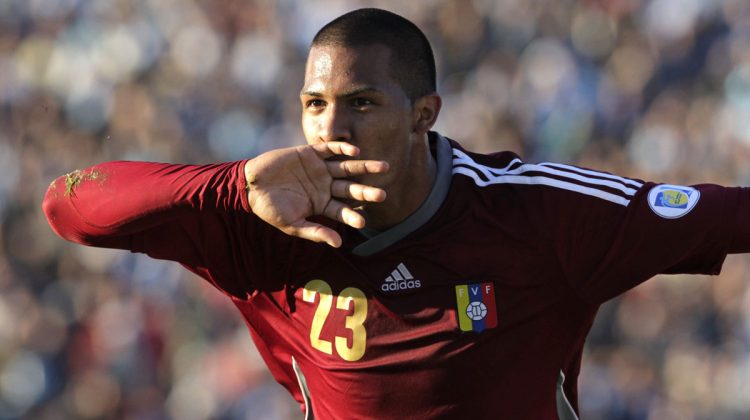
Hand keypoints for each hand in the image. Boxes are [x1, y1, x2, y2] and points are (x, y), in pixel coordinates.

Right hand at [244, 142, 387, 246]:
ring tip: (384, 167)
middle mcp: (325, 186)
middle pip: (351, 189)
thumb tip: (338, 244)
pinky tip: (355, 152)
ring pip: (348, 168)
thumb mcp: (292, 224)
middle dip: (366, 192)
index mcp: (322, 204)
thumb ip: (315, 231)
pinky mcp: (311, 153)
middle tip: (383, 195)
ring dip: (365, 167)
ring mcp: (320, 169)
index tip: (363, 223)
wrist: (250, 185)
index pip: (342, 211)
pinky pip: (331, 150)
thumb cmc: (269, 208)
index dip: (352, 216)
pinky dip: (343, 149)